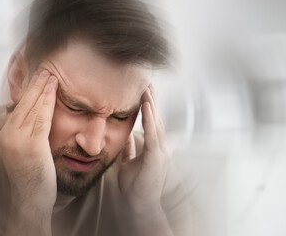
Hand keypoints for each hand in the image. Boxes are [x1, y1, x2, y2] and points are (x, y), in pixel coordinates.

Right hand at [0, 70, 57, 213]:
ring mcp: (17, 140)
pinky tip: (52, 90)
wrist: (30, 198)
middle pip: (22, 104)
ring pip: (31, 108)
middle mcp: (7, 135)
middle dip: (34, 86)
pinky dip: (47, 101)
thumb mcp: (26, 151)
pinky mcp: (31, 145)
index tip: (35, 79)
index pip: (16, 107)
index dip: (27, 92)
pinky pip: (41, 118)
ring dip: (41, 89)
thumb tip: (38, 117)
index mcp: (5, 135)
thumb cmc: (32, 176)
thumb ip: (28, 133)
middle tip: (43, 70)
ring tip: (50, 75)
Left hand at [118, 86, 170, 213]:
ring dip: (151, 103)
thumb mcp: (128, 161)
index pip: (150, 121)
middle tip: (146, 80)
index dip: (148, 106)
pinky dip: (149, 119)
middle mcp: (160, 146)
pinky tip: (146, 105)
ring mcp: (160, 151)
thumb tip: (125, 135)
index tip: (143, 90)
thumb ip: (129, 148)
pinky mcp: (156, 157)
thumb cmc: (135, 186)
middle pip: (155, 118)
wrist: (139, 204)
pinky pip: (152, 134)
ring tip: (146, 87)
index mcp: (153, 147)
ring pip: (156, 122)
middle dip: (151, 99)